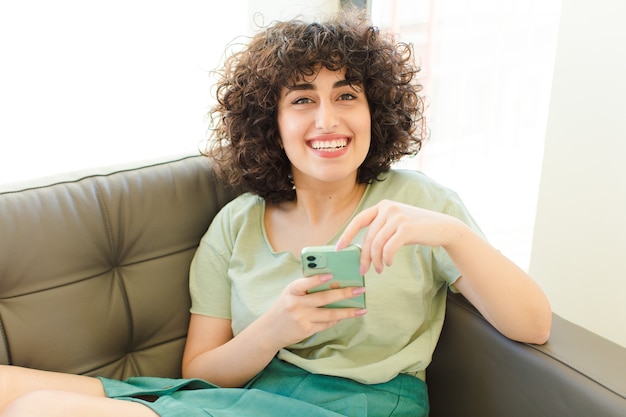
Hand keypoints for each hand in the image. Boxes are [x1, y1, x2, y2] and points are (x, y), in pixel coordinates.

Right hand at [262, 273, 365, 348]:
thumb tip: (334, 282)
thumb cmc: (285, 307)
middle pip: (324, 298)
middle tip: (360, 290)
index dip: (317, 279)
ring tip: (361, 309)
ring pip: (329, 314)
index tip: (332, 275)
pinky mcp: (306, 330)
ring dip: (347, 312)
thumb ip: (306, 287)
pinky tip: (347, 315)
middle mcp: (296, 304)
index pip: (304, 283)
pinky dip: (337, 319)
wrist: (269, 331)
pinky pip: (326, 324)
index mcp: (292, 290)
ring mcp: (302, 318)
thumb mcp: (290, 294)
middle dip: (344, 293)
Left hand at [336, 199, 463, 273]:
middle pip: (368, 237)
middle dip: (364, 256)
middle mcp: (388, 208)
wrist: (443, 228)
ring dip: (376, 260)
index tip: (338, 249)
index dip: (346, 235)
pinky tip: (388, 263)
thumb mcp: (396, 223)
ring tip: (379, 269)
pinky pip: (388, 248)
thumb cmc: (416, 229)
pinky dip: (386, 259)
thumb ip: (380, 229)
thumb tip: (362, 249)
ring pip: (377, 244)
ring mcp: (397, 217)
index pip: (358, 220)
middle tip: (363, 270)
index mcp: (383, 206)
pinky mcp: (406, 228)